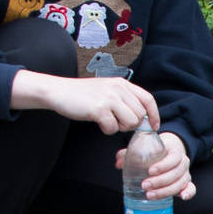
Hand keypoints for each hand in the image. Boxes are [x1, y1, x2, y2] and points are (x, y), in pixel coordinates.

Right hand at [23, 70, 160, 136]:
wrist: (59, 91)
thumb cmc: (83, 94)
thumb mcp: (107, 89)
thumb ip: (124, 99)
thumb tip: (141, 117)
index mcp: (123, 83)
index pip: (148, 99)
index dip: (154, 115)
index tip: (153, 126)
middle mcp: (118, 89)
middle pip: (140, 115)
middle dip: (131, 124)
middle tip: (116, 122)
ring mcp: (109, 98)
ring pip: (131, 122)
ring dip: (120, 127)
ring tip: (107, 121)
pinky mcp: (99, 109)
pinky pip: (113, 128)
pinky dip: (106, 130)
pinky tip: (98, 122)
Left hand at [132, 130, 195, 201]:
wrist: (169, 151)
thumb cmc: (154, 151)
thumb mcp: (144, 149)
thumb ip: (130, 154)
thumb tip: (118, 162)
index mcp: (174, 151)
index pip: (173, 157)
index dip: (163, 165)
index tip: (150, 170)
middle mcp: (182, 162)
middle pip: (176, 173)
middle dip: (160, 181)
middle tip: (145, 185)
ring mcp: (185, 173)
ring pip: (181, 183)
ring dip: (166, 190)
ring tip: (150, 195)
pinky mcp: (186, 183)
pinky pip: (191, 188)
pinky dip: (189, 193)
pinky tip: (182, 197)